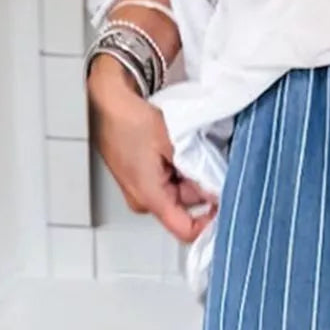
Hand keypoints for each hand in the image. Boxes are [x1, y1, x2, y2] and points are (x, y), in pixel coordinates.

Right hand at [88, 56, 216, 242]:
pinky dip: (178, 168)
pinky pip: (167, 180)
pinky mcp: (140, 177)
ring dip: (190, 174)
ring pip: (179, 192)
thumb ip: (198, 173)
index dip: (209, 223)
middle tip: (209, 162)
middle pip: (185, 207)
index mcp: (149, 198)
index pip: (186, 230)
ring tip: (188, 149)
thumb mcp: (173, 144)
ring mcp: (140, 189)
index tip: (224, 206)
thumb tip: (217, 192)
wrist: (105, 99)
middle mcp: (143, 200)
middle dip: (201, 187)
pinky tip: (178, 150)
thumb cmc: (128, 118)